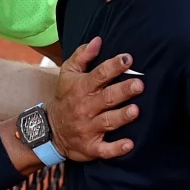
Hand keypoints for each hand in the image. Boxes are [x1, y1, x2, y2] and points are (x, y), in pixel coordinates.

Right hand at [46, 37, 141, 161]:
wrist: (50, 130)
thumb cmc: (66, 97)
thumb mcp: (68, 73)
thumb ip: (82, 55)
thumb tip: (98, 40)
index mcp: (81, 88)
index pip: (99, 75)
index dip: (113, 66)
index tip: (128, 58)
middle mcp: (85, 108)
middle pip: (106, 98)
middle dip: (123, 91)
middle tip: (139, 85)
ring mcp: (88, 128)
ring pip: (107, 122)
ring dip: (121, 117)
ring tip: (136, 111)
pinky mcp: (91, 147)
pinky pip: (104, 149)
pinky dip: (116, 148)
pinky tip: (129, 145)